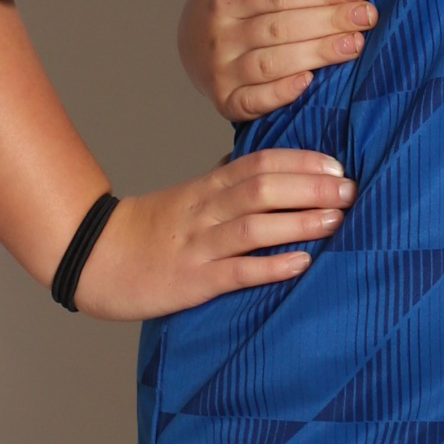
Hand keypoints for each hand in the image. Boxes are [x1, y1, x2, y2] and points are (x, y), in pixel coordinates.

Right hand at [71, 150, 355, 318]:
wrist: (93, 258)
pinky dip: (271, 267)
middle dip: (310, 187)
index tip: (336, 164)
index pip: (259, 163)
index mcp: (207, 188)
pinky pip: (236, 272)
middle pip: (263, 188)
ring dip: (299, 221)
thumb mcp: (187, 197)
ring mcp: (200, 246)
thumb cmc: (148, 229)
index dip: (300, 162)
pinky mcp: (194, 281)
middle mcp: (207, 212)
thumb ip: (223, 181)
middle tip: (349, 190)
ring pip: (254, 226)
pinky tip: (302, 263)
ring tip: (336, 220)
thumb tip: (259, 164)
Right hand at [179, 0, 376, 121]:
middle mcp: (220, 37)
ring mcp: (221, 73)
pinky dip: (281, 93)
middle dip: (329, 21)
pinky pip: (254, 101)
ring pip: (273, 63)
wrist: (189, 49)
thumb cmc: (221, 5)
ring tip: (354, 44)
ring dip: (317, 54)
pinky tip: (310, 82)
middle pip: (281, 28)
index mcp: (222, 0)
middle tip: (366, 16)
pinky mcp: (226, 102)